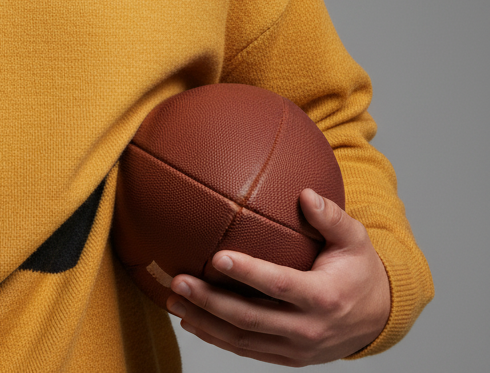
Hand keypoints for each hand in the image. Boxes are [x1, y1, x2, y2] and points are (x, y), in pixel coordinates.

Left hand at [165, 188, 390, 365]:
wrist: (378, 317)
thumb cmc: (358, 268)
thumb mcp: (355, 239)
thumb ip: (331, 217)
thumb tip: (306, 194)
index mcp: (324, 297)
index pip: (280, 285)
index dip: (248, 273)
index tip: (218, 257)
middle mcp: (309, 329)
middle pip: (251, 318)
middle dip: (210, 301)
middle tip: (178, 281)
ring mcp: (297, 348)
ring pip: (242, 340)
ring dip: (204, 322)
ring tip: (173, 301)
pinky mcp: (288, 358)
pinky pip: (247, 351)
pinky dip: (216, 338)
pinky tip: (190, 320)